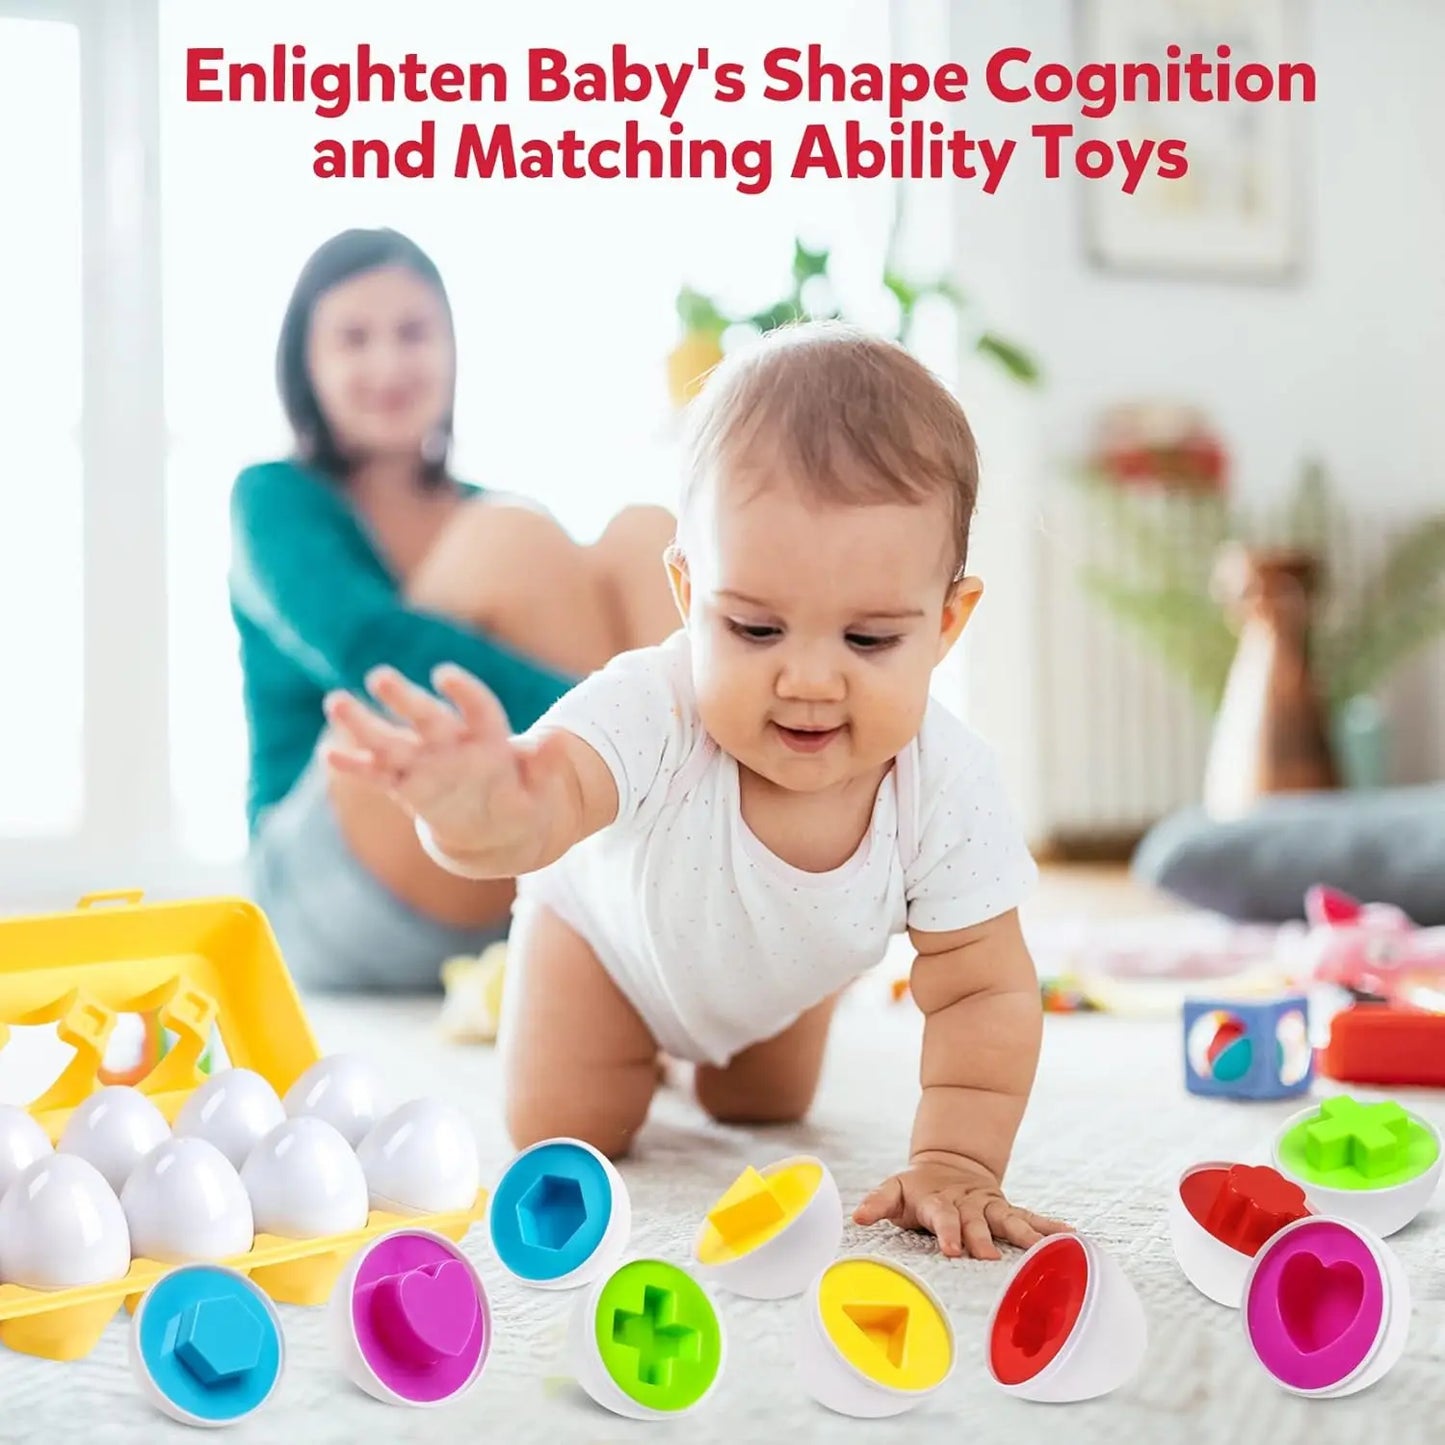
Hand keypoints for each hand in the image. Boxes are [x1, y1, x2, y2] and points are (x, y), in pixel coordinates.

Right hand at [323, 664, 570, 867]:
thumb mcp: (540, 790)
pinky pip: (378, 775)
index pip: (478, 708)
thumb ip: (545, 767)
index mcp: (489, 738)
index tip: (445, 676)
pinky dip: (356, 766)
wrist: (498, 827)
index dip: (464, 692)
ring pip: (392, 741)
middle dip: (405, 699)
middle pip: (427, 717)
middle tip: (379, 676)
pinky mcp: (406, 786)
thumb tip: (560, 742)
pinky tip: (330, 755)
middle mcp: (452, 743)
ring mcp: (426, 763)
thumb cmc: (522, 800)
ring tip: (336, 702)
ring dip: (365, 724)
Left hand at [853, 1153, 1071, 1260]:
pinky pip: (1030, 1218)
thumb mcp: (894, 1189)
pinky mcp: (1006, 1210)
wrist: (947, 1164)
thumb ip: (879, 1202)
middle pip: (977, 1223)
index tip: (953, 1250)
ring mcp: (990, 1206)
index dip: (948, 1233)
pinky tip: (1070, 1237)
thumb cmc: (916, 1189)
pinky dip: (1049, 1227)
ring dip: (1025, 1236)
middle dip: (984, 1239)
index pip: (942, 1218)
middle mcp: (968, 1205)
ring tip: (1043, 1250)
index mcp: (939, 1202)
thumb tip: (857, 1216)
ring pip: (1009, 1221)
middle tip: (991, 1257)